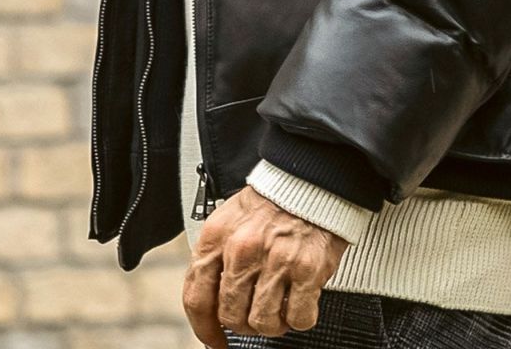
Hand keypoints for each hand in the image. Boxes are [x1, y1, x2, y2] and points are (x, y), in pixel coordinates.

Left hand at [182, 182, 349, 341]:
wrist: (313, 177)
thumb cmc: (274, 200)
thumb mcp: (232, 219)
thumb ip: (218, 257)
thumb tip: (213, 303)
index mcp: (218, 235)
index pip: (197, 297)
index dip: (204, 327)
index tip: (215, 339)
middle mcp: (242, 249)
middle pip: (230, 315)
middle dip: (244, 323)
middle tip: (257, 314)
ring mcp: (274, 259)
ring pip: (262, 323)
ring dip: (273, 323)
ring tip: (281, 307)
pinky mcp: (306, 268)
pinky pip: (298, 317)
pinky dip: (301, 317)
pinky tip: (302, 301)